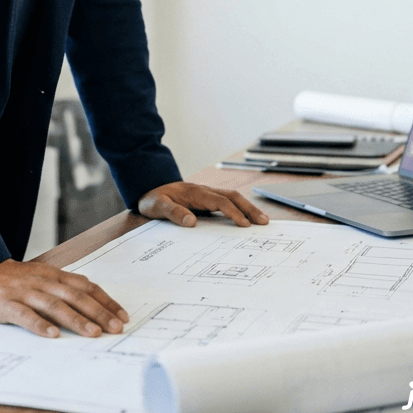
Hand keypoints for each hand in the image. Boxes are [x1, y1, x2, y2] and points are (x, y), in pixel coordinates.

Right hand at [0, 258, 129, 338]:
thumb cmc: (14, 280)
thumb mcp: (41, 277)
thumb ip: (63, 288)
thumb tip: (92, 303)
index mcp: (53, 275)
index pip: (85, 287)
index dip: (105, 301)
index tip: (122, 315)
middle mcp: (43, 281)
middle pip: (75, 296)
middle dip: (98, 312)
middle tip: (116, 328)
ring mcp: (25, 292)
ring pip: (55, 305)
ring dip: (76, 319)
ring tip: (93, 333)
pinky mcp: (7, 304)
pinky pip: (25, 315)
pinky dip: (40, 325)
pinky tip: (52, 335)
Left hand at [138, 181, 269, 227]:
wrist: (148, 188)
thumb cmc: (153, 199)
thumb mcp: (157, 206)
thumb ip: (173, 213)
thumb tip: (191, 222)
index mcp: (195, 192)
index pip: (220, 202)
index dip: (233, 212)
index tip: (244, 224)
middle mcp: (204, 191)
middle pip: (232, 196)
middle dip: (249, 208)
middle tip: (264, 221)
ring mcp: (206, 194)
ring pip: (232, 197)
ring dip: (248, 207)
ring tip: (262, 220)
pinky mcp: (206, 199)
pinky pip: (227, 202)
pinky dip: (240, 208)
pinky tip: (247, 218)